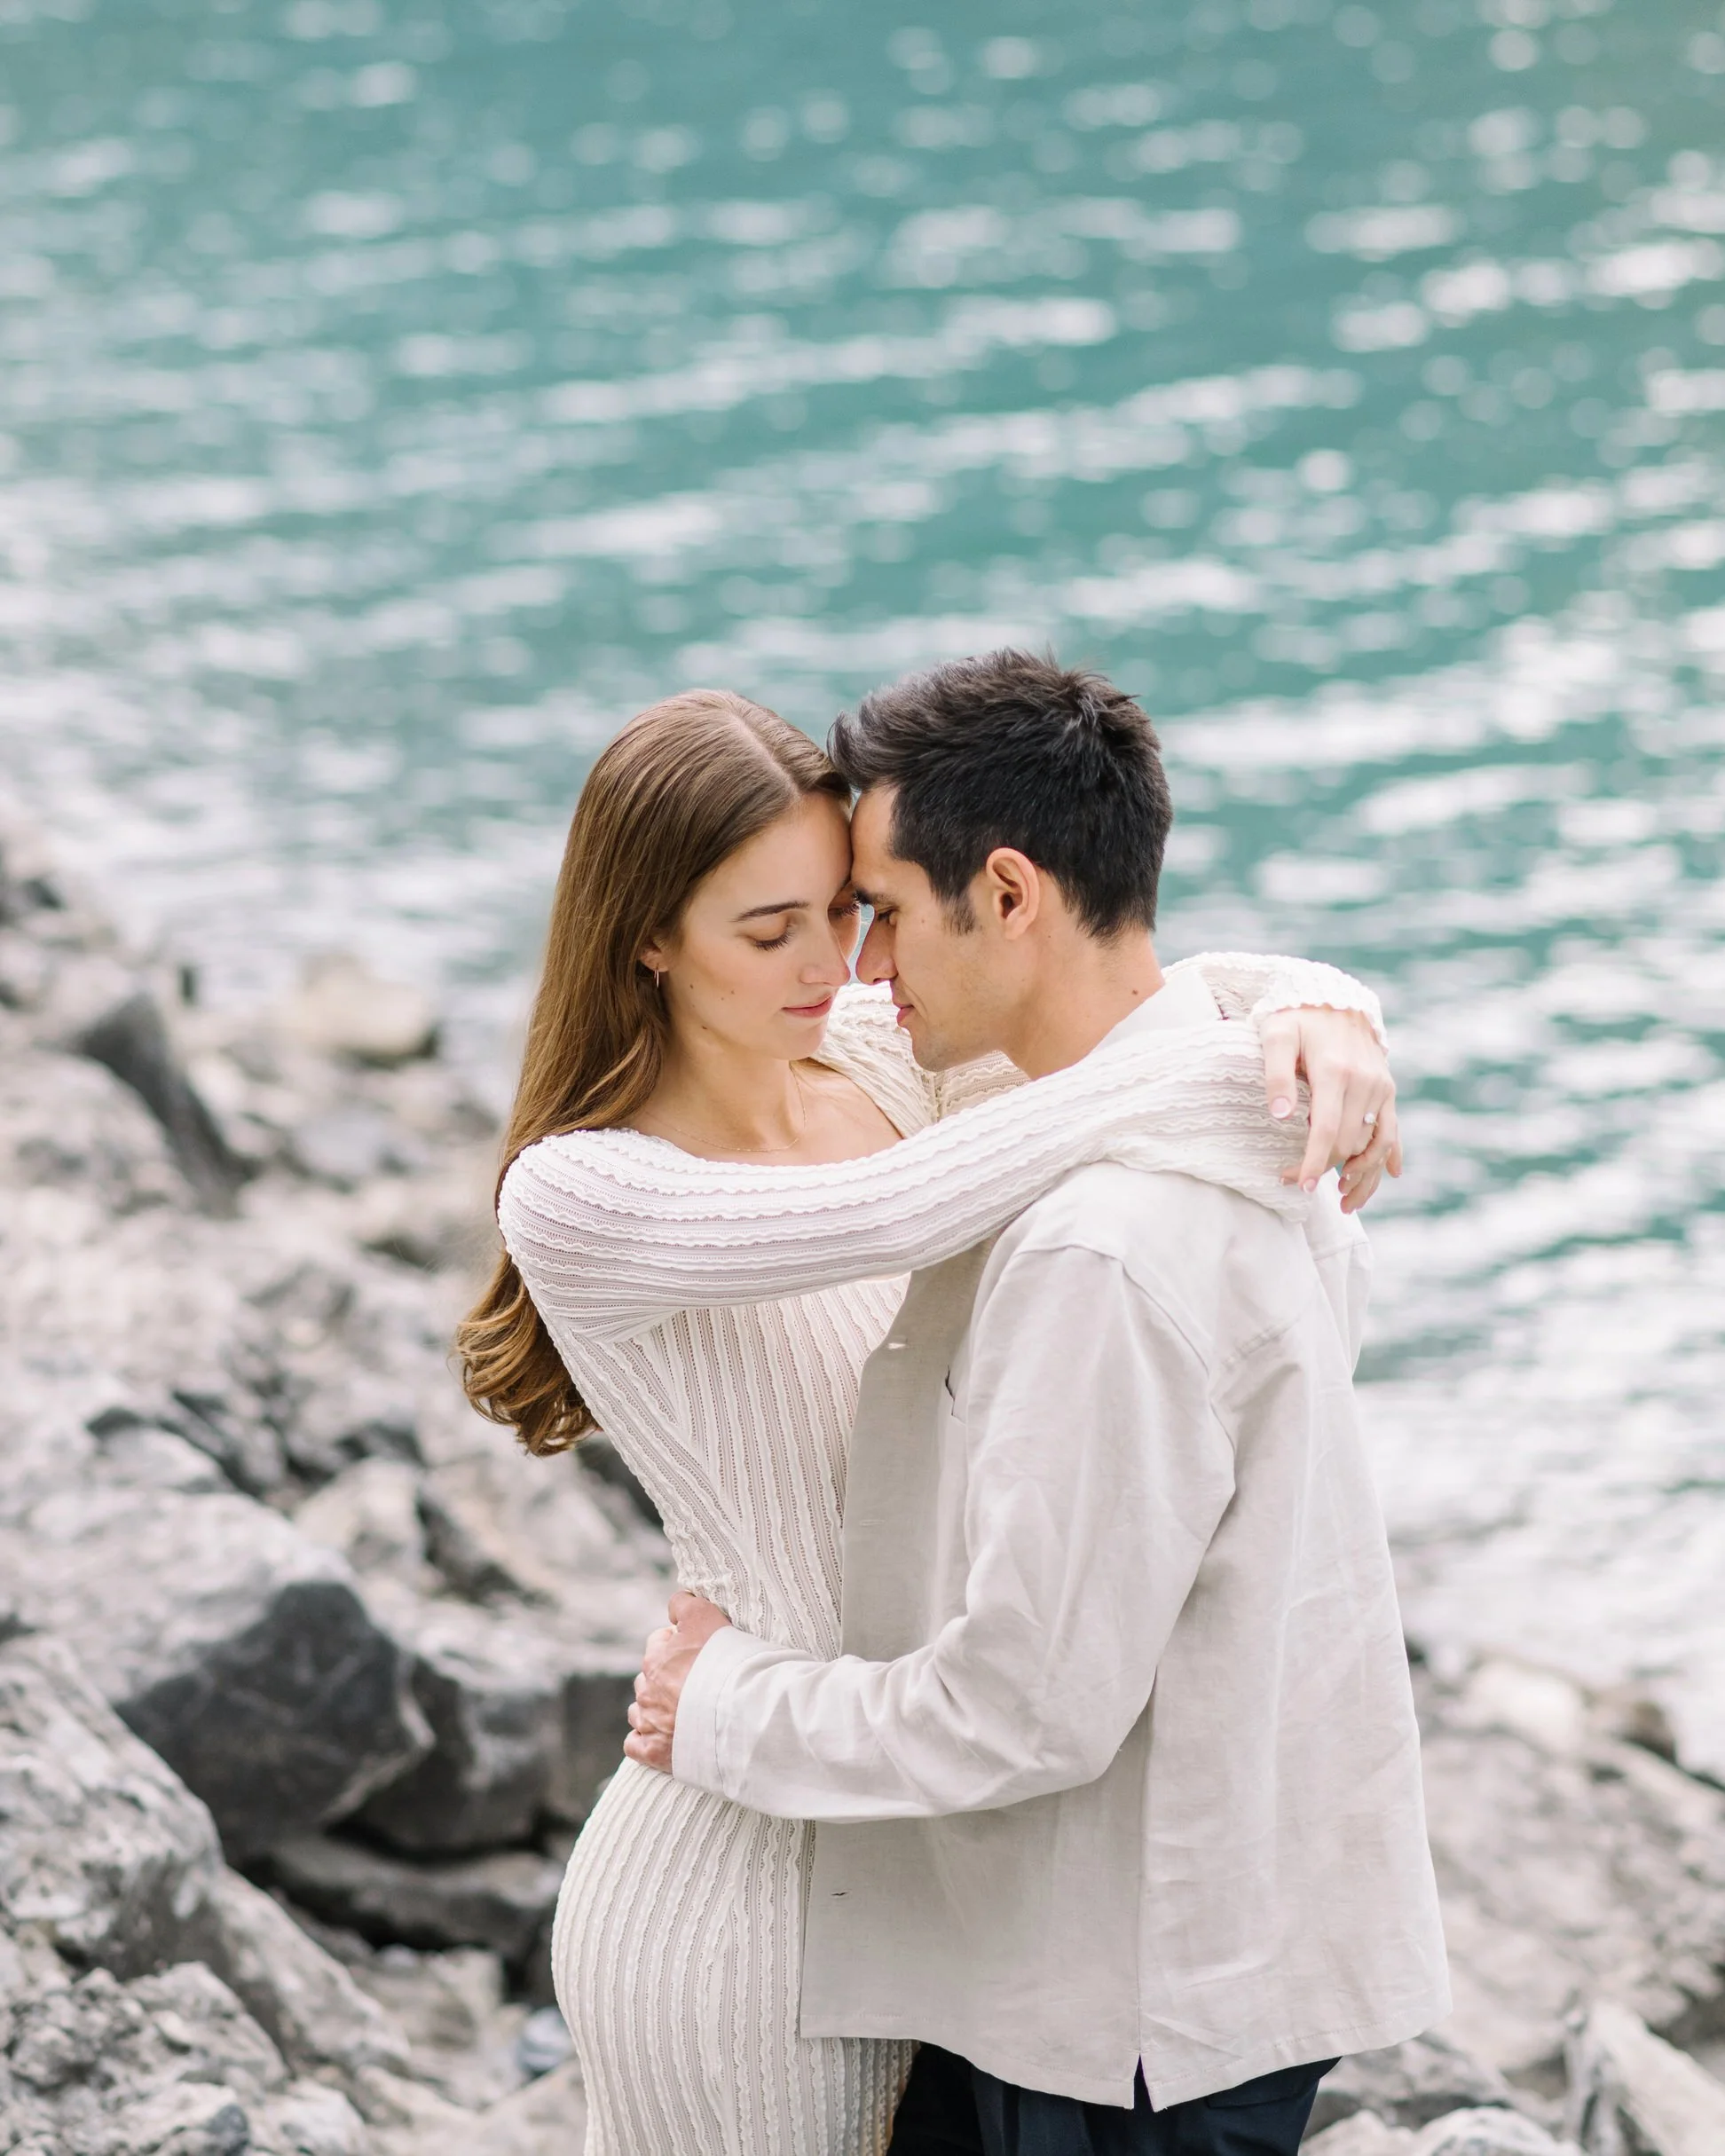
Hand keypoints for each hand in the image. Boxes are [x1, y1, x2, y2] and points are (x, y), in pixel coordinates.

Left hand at [623, 1591, 732, 1775]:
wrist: (738, 1714)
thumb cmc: (725, 1663)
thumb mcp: (706, 1616)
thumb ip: (685, 1604)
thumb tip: (674, 1605)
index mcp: (656, 1658)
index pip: (659, 1641)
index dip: (680, 1643)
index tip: (700, 1650)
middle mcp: (647, 1690)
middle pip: (649, 1677)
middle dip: (666, 1677)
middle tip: (696, 1681)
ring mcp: (649, 1723)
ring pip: (640, 1710)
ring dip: (653, 1708)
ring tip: (681, 1710)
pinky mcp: (655, 1752)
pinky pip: (635, 1744)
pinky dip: (644, 1739)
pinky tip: (660, 1736)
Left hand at [1260, 1006, 1401, 1214]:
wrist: (1333, 998)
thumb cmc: (1297, 1018)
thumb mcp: (1277, 1035)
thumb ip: (1276, 1074)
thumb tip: (1279, 1115)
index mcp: (1334, 1071)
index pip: (1326, 1130)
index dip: (1312, 1162)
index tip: (1298, 1185)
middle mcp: (1365, 1082)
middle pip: (1350, 1141)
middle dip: (1326, 1168)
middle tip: (1299, 1184)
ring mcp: (1381, 1087)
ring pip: (1377, 1143)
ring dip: (1363, 1176)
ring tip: (1344, 1202)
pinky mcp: (1388, 1089)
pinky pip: (1392, 1130)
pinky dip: (1389, 1156)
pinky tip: (1390, 1175)